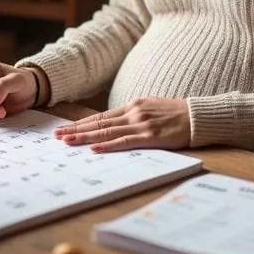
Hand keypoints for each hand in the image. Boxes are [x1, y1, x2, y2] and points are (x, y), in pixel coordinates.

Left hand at [52, 97, 190, 151]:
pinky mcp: (150, 137)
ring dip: (85, 137)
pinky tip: (94, 148)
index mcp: (133, 105)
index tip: (65, 128)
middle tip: (57, 136)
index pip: (101, 116)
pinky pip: (124, 142)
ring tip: (68, 142)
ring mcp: (141, 124)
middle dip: (76, 130)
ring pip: (106, 132)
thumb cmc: (175, 114)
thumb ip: (133, 115)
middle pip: (99, 123)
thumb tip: (116, 125)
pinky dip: (107, 145)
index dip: (82, 123)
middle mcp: (133, 112)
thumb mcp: (151, 108)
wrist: (197, 116)